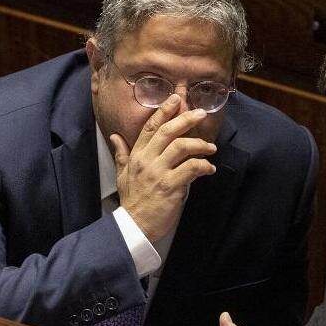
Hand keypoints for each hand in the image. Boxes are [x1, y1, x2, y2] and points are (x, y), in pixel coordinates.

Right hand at [109, 94, 216, 242]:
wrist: (133, 226)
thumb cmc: (132, 201)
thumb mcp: (122, 174)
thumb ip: (121, 154)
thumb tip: (115, 136)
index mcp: (136, 156)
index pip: (150, 127)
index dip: (164, 111)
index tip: (176, 99)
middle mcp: (147, 160)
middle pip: (168, 132)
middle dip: (186, 119)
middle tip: (201, 114)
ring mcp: (158, 173)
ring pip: (182, 147)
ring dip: (200, 145)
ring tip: (211, 148)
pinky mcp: (170, 186)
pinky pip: (191, 168)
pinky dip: (204, 166)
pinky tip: (209, 169)